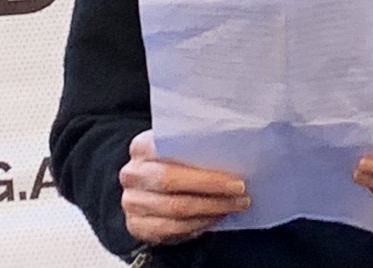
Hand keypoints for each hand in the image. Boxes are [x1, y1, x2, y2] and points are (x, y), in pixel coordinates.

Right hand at [119, 129, 250, 245]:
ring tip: (235, 204)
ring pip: (175, 209)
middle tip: (240, 191)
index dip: (205, 168)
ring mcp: (132, 202)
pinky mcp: (137, 225)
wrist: (147, 183)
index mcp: (142, 146)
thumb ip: (197, 144)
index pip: (173, 154)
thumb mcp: (180, 145)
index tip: (236, 176)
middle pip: (173, 182)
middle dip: (212, 189)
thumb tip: (235, 150)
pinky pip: (171, 229)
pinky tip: (216, 216)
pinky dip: (199, 223)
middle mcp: (133, 174)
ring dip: (211, 208)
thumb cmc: (172, 160)